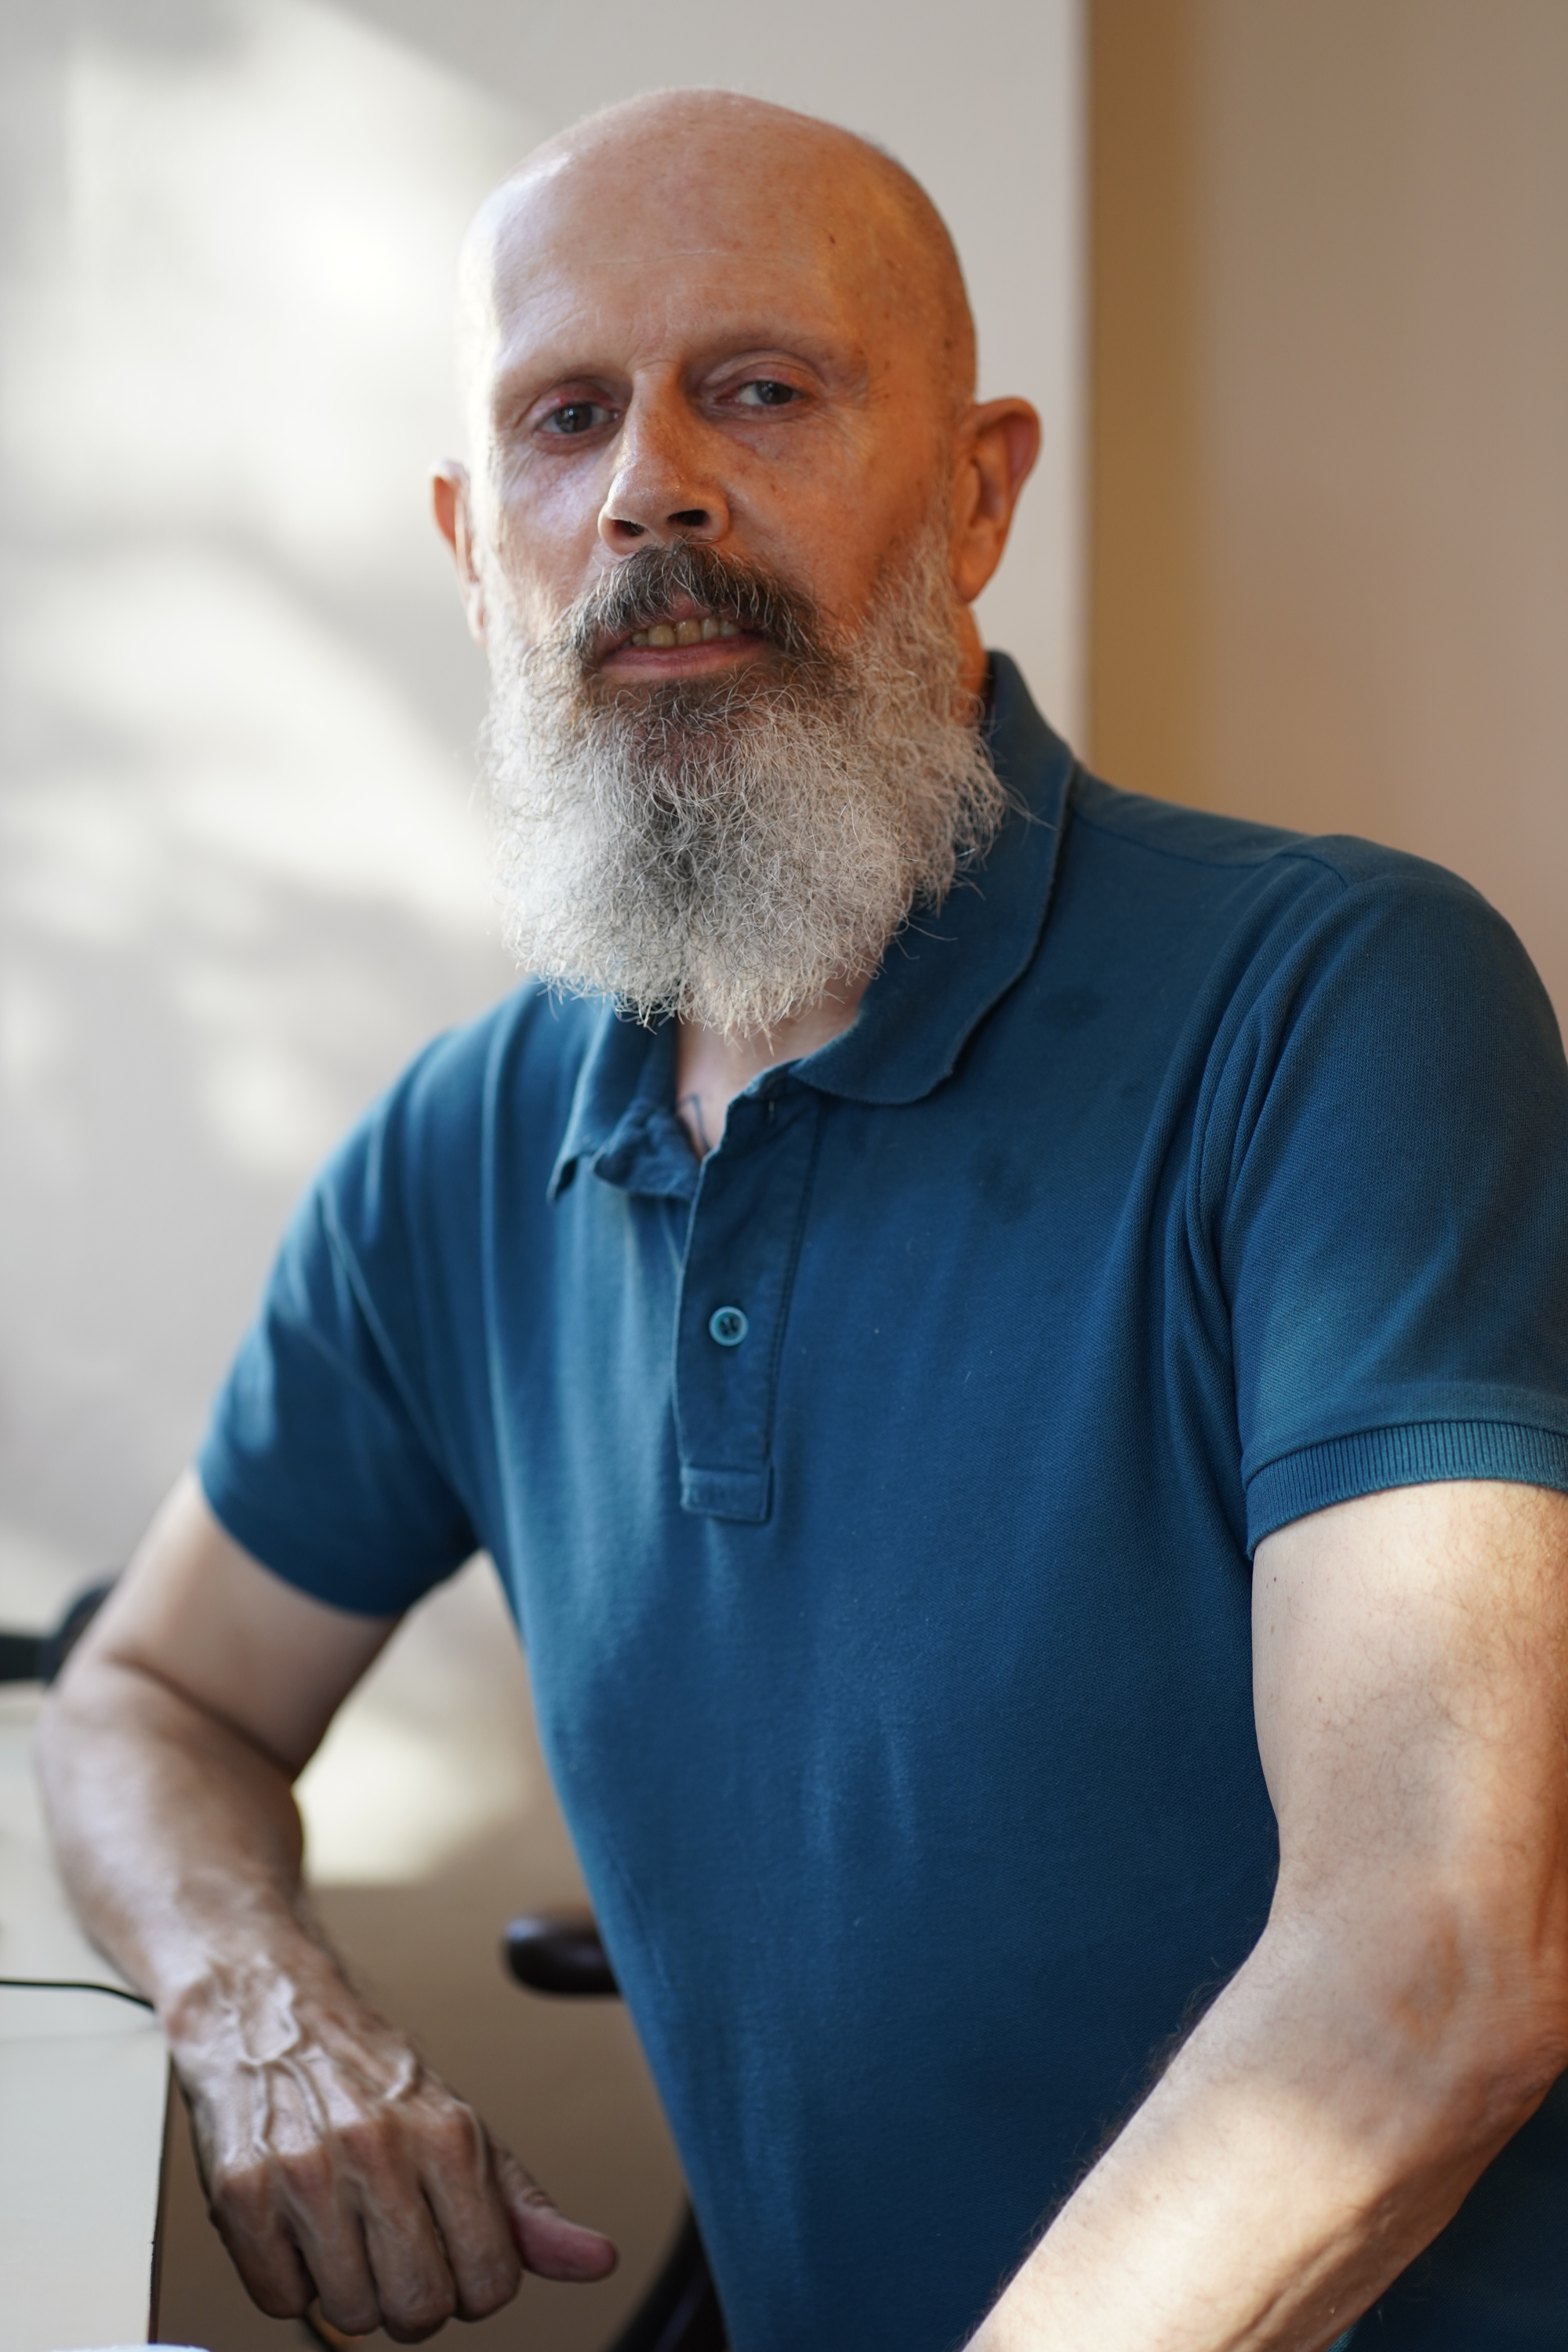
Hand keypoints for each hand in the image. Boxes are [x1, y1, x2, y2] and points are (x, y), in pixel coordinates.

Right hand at [172, 1954, 616, 2341]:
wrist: (269, 2012)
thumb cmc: (373, 2082)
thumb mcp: (465, 2131)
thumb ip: (526, 2208)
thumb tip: (598, 2261)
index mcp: (449, 2136)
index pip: (489, 2284)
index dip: (472, 2285)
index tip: (451, 2253)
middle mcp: (380, 2150)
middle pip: (418, 2310)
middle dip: (411, 2299)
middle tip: (394, 2248)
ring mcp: (306, 2172)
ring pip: (350, 2314)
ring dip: (348, 2288)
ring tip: (343, 2228)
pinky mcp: (241, 2193)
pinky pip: (281, 2302)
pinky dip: (289, 2278)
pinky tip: (297, 2225)